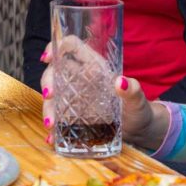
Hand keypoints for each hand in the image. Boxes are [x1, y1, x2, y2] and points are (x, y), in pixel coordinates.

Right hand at [37, 43, 167, 148]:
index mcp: (94, 67)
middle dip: (47, 82)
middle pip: (55, 71)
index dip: (58, 46)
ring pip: (53, 97)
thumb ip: (133, 90)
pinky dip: (53, 129)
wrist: (138, 131)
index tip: (48, 57)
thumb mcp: (137, 100)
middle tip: (50, 96)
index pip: (72, 47)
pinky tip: (52, 139)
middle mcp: (80, 80)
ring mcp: (74, 98)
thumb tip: (121, 82)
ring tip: (51, 125)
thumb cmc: (138, 109)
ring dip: (48, 108)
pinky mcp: (73, 117)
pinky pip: (57, 118)